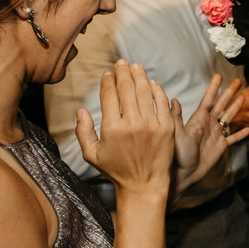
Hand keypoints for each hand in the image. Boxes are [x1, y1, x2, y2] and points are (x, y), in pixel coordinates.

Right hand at [76, 60, 174, 195]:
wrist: (144, 184)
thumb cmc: (116, 170)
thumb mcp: (92, 154)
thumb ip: (83, 131)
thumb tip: (80, 110)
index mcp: (111, 129)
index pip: (109, 96)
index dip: (108, 81)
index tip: (108, 74)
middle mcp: (132, 123)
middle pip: (127, 89)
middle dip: (123, 72)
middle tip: (122, 63)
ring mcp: (151, 124)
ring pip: (145, 91)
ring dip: (140, 76)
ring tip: (136, 67)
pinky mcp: (167, 127)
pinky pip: (162, 102)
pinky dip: (157, 89)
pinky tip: (152, 82)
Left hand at [169, 74, 248, 195]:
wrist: (182, 174)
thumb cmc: (177, 155)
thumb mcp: (176, 134)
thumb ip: (176, 117)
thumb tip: (174, 99)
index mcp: (198, 120)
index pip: (208, 100)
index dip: (214, 88)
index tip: (219, 76)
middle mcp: (208, 124)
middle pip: (221, 105)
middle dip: (229, 93)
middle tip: (238, 82)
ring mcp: (215, 135)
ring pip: (228, 117)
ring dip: (235, 108)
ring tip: (243, 98)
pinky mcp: (220, 146)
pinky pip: (233, 138)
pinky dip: (240, 134)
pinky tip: (247, 129)